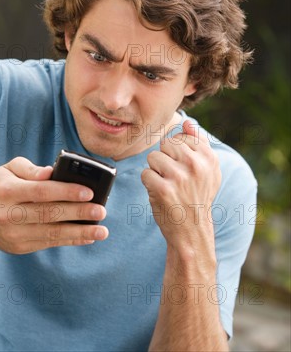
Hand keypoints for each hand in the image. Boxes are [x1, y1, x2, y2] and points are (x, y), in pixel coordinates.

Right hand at [0, 157, 107, 253]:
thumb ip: (30, 168)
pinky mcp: (20, 247)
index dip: (66, 192)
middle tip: (101, 211)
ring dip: (80, 232)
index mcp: (6, 191)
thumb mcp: (10, 168)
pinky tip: (88, 237)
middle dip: (78, 213)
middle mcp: (8, 214)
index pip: (41, 191)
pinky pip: (49, 243)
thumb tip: (50, 172)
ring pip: (51, 234)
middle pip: (49, 214)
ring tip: (102, 231)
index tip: (89, 192)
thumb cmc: (2, 185)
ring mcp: (13, 234)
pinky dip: (70, 240)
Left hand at [141, 120, 220, 256]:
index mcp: (208, 157)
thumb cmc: (197, 197)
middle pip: (165, 144)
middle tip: (175, 179)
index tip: (185, 170)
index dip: (177, 152)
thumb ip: (199, 143)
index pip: (180, 136)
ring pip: (153, 157)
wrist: (192, 231)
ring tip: (168, 186)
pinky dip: (149, 184)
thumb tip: (187, 122)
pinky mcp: (163, 189)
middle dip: (165, 160)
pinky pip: (145, 173)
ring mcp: (179, 177)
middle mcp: (196, 165)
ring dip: (155, 172)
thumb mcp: (208, 170)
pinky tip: (161, 195)